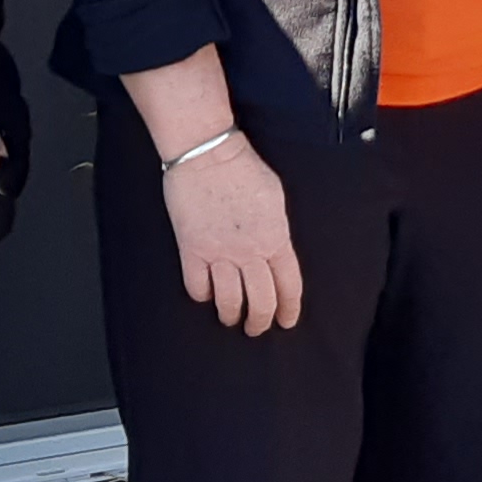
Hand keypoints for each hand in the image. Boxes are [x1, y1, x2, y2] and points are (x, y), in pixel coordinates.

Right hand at [161, 133, 304, 336]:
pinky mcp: (192, 250)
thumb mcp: (275, 200)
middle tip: (256, 328)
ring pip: (229, 301)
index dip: (289, 309)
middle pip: (261, 302)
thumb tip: (275, 249)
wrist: (207, 153)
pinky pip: (197, 287)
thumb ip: (277, 230)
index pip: (289, 286)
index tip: (286, 321)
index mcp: (276, 238)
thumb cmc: (243, 168)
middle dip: (260, 321)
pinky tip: (205, 294)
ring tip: (231, 318)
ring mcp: (220, 253)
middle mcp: (250, 252)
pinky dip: (202, 296)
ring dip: (231, 315)